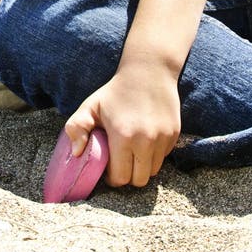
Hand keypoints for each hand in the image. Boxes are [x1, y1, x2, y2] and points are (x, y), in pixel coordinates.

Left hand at [64, 59, 180, 187]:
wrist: (148, 71)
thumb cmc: (116, 91)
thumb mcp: (91, 105)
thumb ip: (76, 128)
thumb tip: (77, 153)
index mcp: (123, 135)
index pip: (120, 177)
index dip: (111, 177)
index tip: (107, 167)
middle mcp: (146, 140)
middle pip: (139, 180)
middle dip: (127, 176)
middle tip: (119, 162)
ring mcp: (162, 139)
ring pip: (153, 171)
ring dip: (141, 167)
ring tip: (131, 152)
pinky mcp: (174, 135)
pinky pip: (162, 158)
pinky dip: (153, 156)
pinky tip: (144, 140)